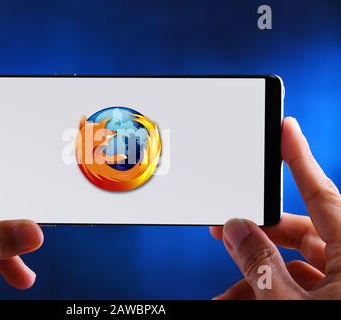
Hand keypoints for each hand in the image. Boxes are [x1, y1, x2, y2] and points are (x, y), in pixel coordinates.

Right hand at [209, 117, 340, 298]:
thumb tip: (234, 228)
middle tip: (222, 230)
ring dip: (254, 273)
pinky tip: (239, 298)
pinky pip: (299, 285)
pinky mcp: (335, 297)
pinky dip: (267, 290)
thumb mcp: (288, 302)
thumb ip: (259, 262)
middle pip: (298, 230)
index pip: (321, 193)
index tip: (285, 127)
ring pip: (293, 263)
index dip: (299, 157)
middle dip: (255, 234)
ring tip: (225, 293)